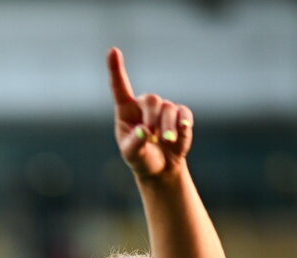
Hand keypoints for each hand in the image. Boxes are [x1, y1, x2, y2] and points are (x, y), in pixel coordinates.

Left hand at [107, 47, 192, 180]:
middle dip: (153, 118)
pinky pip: (184, 114)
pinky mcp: (180, 115)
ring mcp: (163, 108)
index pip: (119, 87)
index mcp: (126, 111)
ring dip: (167, 128)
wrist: (161, 167)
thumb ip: (134, 145)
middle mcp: (144, 105)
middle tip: (152, 136)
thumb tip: (143, 132)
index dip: (116, 69)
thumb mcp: (132, 156)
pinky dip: (183, 125)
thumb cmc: (141, 158)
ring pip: (169, 109)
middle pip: (151, 99)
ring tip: (165, 142)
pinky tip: (181, 133)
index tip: (112, 51)